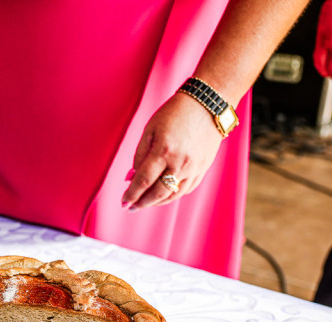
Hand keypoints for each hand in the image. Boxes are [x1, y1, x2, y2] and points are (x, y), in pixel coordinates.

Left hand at [121, 94, 223, 210]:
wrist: (208, 104)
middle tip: (131, 207)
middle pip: (158, 192)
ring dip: (157, 202)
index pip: (143, 181)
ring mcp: (194, 168)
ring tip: (145, 203)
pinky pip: (186, 189)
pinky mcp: (203, 168)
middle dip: (142, 203)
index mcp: (163, 151)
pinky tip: (163, 195)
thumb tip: (131, 178)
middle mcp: (180, 163)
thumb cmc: (175, 113)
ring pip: (173, 195)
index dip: (132, 194)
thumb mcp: (150, 129)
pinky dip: (173, 195)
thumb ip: (139, 155)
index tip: (124, 202)